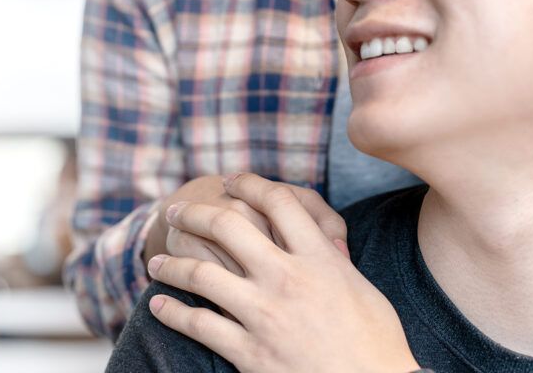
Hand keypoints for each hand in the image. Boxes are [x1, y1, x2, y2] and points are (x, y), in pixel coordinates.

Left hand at [146, 173, 418, 372]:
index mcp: (320, 258)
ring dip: (170, 265)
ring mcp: (264, 315)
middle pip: (227, 225)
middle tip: (174, 212)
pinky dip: (172, 313)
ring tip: (155, 263)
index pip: (278, 201)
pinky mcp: (249, 352)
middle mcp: (287, 279)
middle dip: (193, 213)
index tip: (230, 181)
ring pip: (200, 274)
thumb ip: (331, 260)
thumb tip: (319, 240)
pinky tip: (159, 306)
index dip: (250, 183)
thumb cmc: (377, 344)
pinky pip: (198, 325)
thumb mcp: (362, 288)